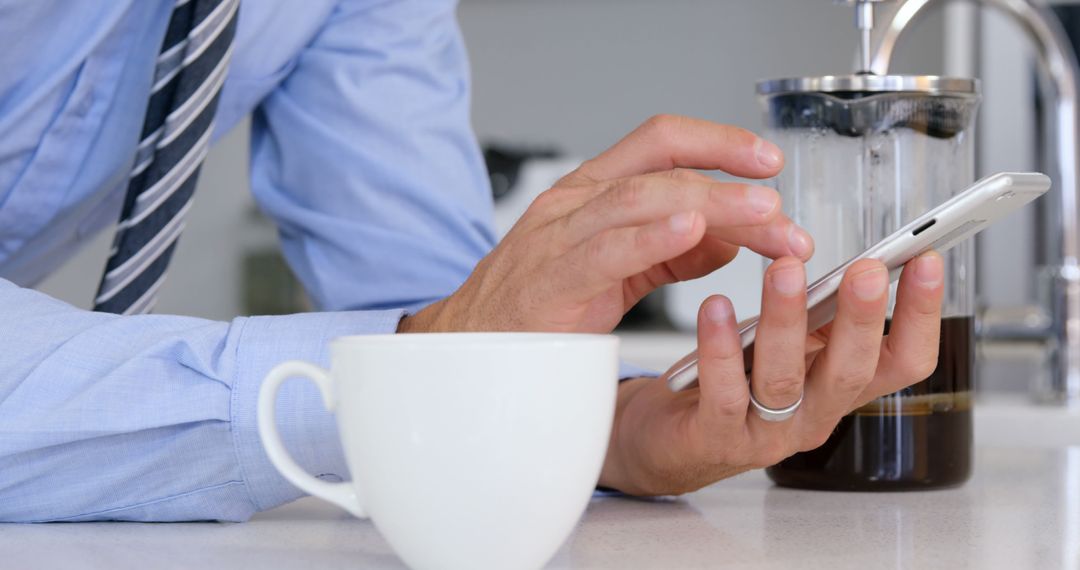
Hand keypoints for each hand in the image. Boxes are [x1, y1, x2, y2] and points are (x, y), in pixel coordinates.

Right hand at [400, 115, 812, 333]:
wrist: (470, 349)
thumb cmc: (536, 306)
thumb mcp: (614, 270)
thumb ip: (669, 252)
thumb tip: (728, 239)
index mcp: (591, 192)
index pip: (660, 142)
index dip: (718, 142)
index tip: (768, 163)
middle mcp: (576, 203)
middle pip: (664, 170)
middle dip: (733, 185)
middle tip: (783, 213)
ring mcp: (561, 236)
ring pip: (644, 199)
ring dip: (713, 204)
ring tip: (764, 217)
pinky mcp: (554, 278)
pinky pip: (608, 249)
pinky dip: (654, 235)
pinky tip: (693, 230)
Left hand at [597, 251, 944, 495]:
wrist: (668, 436)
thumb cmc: (732, 378)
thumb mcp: (787, 343)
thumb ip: (817, 313)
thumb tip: (847, 258)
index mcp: (839, 387)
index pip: (904, 363)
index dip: (923, 316)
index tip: (927, 260)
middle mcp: (812, 416)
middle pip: (852, 373)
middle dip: (863, 319)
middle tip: (868, 269)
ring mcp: (765, 434)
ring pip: (784, 379)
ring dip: (787, 322)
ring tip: (785, 272)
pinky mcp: (714, 438)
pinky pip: (723, 392)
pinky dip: (719, 348)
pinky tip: (716, 306)